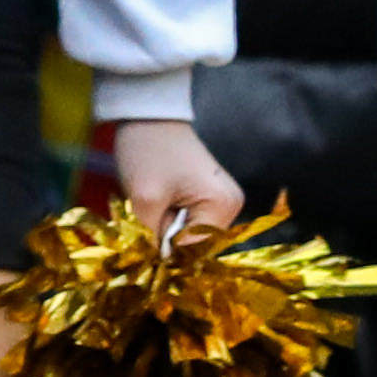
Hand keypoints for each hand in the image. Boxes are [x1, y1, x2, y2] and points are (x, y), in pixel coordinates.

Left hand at [108, 115, 243, 240]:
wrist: (148, 116)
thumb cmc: (149, 152)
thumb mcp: (145, 199)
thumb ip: (154, 237)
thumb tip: (162, 260)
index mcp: (224, 206)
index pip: (194, 249)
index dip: (166, 246)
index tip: (148, 226)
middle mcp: (232, 206)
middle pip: (194, 243)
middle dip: (167, 234)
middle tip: (150, 207)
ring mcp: (222, 200)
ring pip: (187, 233)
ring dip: (165, 225)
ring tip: (154, 199)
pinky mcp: (208, 195)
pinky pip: (187, 220)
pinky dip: (169, 215)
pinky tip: (159, 196)